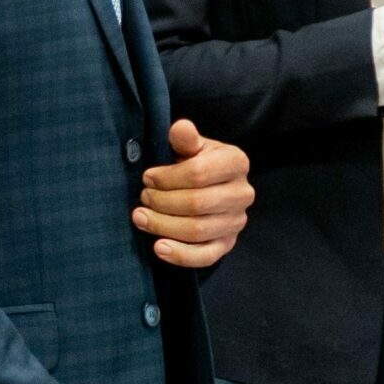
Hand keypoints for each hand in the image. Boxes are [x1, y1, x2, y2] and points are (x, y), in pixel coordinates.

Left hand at [134, 120, 253, 268]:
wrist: (212, 187)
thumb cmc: (198, 164)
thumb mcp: (192, 147)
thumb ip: (185, 139)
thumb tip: (180, 127)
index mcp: (236, 162)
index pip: (199, 173)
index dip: (167, 178)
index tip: (148, 178)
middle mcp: (242, 193)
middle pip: (197, 204)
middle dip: (162, 202)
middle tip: (142, 198)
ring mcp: (237, 221)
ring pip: (198, 231)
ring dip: (163, 226)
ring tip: (141, 218)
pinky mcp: (228, 244)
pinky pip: (206, 256)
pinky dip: (180, 255)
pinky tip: (158, 247)